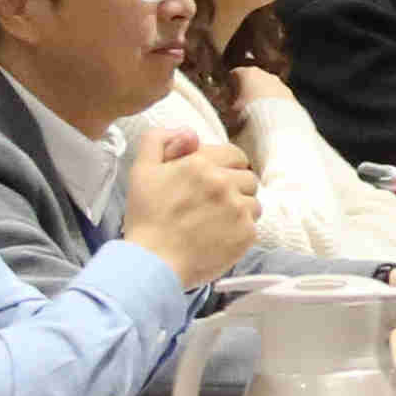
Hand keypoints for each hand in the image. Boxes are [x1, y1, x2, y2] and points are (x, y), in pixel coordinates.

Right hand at [120, 128, 260, 286]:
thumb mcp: (141, 170)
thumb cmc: (145, 217)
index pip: (235, 155)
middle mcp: (223, 183)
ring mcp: (237, 209)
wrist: (152, 263)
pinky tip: (219, 238)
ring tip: (217, 222)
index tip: (215, 181)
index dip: (227, 166)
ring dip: (240, 209)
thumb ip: (159, 140)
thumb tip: (190, 133)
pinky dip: (240, 231)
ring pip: (254, 202)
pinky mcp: (246, 234)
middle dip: (234, 187)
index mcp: (200, 164)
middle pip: (247, 178)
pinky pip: (254, 226)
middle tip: (213, 204)